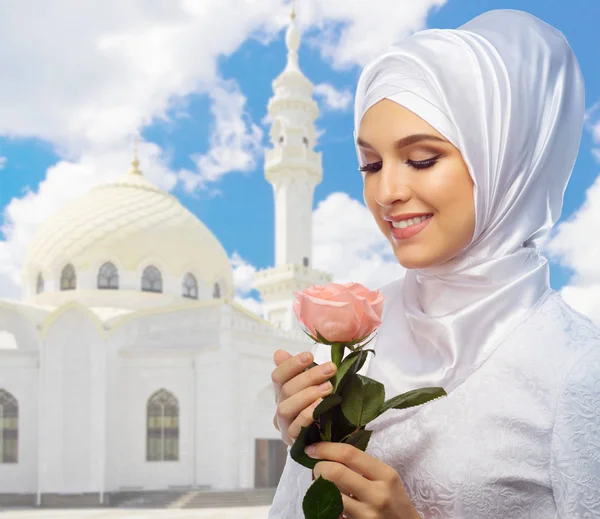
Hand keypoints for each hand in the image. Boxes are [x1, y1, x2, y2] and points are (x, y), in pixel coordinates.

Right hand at [271, 349, 337, 445]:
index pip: (278, 376)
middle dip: (308, 376)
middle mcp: (280, 407)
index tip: (309, 355)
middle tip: (330, 368)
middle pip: (285, 390)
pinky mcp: (293, 441)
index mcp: (282, 392)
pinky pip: (296, 428)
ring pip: (285, 408)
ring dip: (307, 395)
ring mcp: (285, 425)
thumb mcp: (311, 385)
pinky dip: (307, 415)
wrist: (325, 438)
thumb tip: (279, 353)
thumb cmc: (318, 406)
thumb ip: (298, 370)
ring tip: (328, 387)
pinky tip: (320, 406)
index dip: (291, 364)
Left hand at [305, 442, 420, 518]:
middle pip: (335, 472)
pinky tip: (327, 502)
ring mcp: (367, 515)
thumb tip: (330, 451)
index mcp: (385, 475)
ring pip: (329, 494)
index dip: (326, 448)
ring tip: (320, 484)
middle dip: (318, 467)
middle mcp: (377, 495)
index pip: (349, 454)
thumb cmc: (394, 500)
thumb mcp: (387, 478)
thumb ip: (363, 465)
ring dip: (318, 486)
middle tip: (316, 469)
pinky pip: (332, 513)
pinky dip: (325, 505)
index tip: (312, 448)